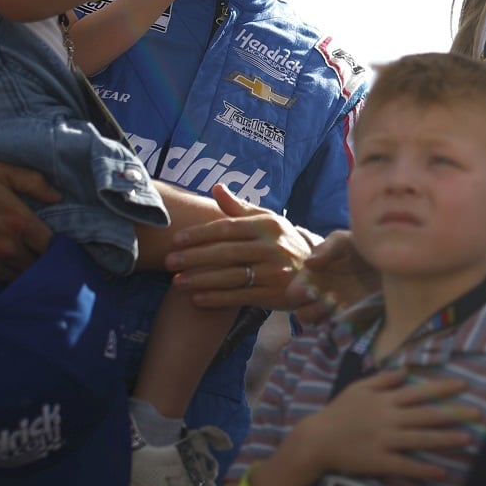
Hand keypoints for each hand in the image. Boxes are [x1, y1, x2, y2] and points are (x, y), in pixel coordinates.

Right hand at [0, 162, 58, 283]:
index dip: (55, 247)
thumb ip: (33, 181)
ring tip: (18, 263)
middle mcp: (9, 248)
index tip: (52, 245)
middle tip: (36, 255)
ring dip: (20, 272)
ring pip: (18, 278)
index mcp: (20, 223)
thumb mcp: (0, 171)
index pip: (52, 247)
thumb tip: (58, 197)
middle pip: (37, 266)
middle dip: (40, 262)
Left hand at [166, 185, 315, 308]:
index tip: (175, 240)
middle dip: (194, 257)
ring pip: (230, 276)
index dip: (199, 234)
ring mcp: (274, 272)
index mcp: (267, 225)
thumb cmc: (282, 242)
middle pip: (225, 252)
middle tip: (168, 262)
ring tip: (176, 282)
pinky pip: (240, 296)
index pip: (227, 228)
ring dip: (200, 280)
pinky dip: (217, 298)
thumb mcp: (266, 221)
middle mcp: (272, 247)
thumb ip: (239, 207)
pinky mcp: (274, 294)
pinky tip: (197, 298)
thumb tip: (216, 187)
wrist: (317, 271)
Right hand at [283, 229, 379, 325]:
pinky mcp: (350, 320)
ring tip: (343, 304)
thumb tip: (308, 264)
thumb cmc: (358, 247)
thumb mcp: (342, 241)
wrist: (387, 260)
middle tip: (332, 297)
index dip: (299, 294)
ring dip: (326, 318)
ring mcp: (334, 311)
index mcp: (311, 279)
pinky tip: (354, 309)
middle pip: (302, 314)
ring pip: (318, 325)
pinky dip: (343, 323)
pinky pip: (340, 330)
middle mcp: (319, 298)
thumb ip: (325, 249)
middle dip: (313, 309)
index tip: (313, 289)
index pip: (293, 294)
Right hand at [284, 370, 480, 480]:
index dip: (442, 388)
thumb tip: (405, 369)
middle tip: (478, 413)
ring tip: (468, 439)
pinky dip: (424, 469)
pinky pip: (406, 466)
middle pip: (427, 415)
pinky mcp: (380, 462)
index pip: (419, 391)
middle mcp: (389, 418)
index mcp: (385, 399)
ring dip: (446, 439)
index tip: (463, 385)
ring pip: (421, 439)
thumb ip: (383, 379)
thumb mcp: (359, 388)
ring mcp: (385, 441)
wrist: (316, 440)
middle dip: (454, 413)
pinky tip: (442, 471)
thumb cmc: (338, 412)